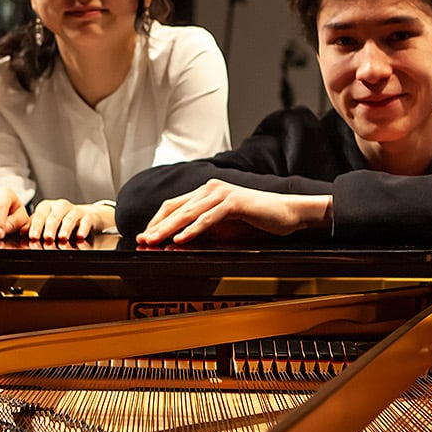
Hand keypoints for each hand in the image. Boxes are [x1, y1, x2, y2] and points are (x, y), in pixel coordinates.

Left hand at [27, 199, 115, 242]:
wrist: (85, 217)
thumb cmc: (60, 222)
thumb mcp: (45, 223)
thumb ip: (34, 227)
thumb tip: (22, 232)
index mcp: (47, 207)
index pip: (40, 215)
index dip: (36, 226)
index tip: (32, 236)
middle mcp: (61, 206)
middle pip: (54, 216)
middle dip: (50, 227)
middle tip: (47, 238)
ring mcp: (75, 210)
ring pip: (70, 217)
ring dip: (66, 228)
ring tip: (62, 238)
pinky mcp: (88, 217)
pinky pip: (86, 221)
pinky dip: (83, 228)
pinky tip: (80, 236)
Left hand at [135, 180, 331, 245]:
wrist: (288, 214)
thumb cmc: (258, 220)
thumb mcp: (224, 227)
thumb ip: (204, 230)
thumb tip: (179, 242)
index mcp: (206, 193)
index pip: (174, 206)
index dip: (157, 221)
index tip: (145, 236)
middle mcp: (211, 189)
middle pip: (176, 208)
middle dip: (157, 226)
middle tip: (142, 240)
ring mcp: (222, 194)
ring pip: (188, 212)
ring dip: (169, 228)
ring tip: (155, 241)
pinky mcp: (234, 202)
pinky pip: (209, 217)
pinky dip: (193, 229)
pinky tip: (182, 239)